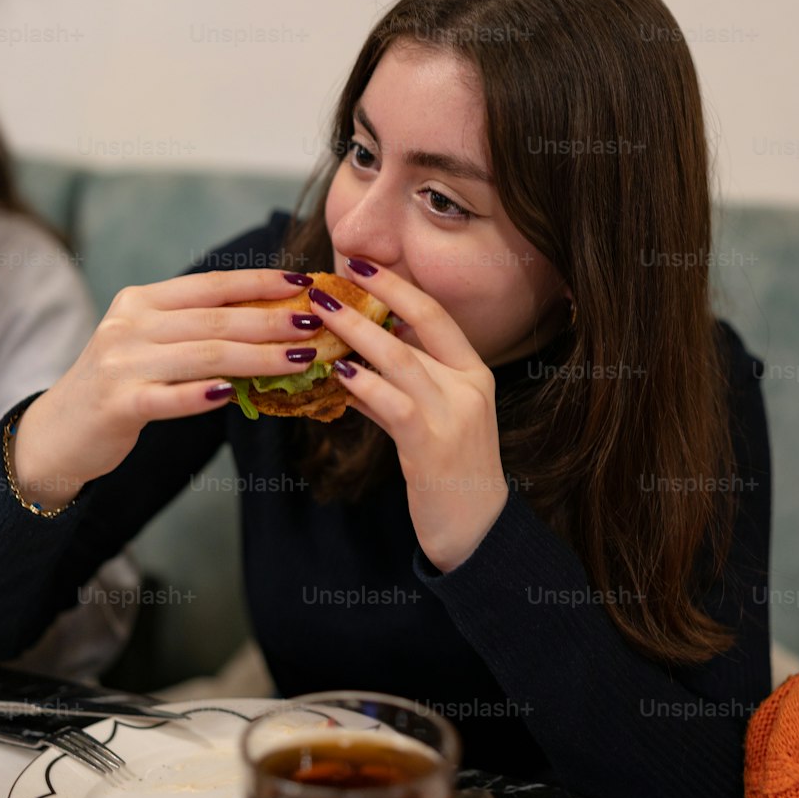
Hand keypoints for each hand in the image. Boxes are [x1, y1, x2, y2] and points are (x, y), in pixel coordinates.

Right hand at [13, 269, 323, 507]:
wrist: (57, 432)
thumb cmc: (119, 385)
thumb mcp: (150, 345)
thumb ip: (196, 332)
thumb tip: (271, 325)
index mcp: (140, 301)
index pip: (210, 285)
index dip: (258, 282)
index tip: (302, 281)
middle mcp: (129, 325)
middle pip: (215, 320)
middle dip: (272, 320)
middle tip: (316, 322)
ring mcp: (121, 364)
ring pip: (204, 356)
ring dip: (259, 357)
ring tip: (301, 359)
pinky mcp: (118, 404)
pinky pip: (170, 397)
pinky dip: (203, 394)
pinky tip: (235, 394)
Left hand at [310, 261, 508, 571]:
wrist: (476, 531)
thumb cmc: (449, 475)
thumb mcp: (426, 423)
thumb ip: (392, 392)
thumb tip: (347, 365)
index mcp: (473, 373)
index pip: (435, 315)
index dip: (398, 286)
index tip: (361, 266)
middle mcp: (470, 386)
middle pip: (421, 323)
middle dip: (374, 296)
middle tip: (329, 280)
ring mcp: (455, 415)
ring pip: (403, 358)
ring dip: (358, 332)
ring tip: (322, 315)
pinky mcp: (433, 447)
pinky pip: (394, 404)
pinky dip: (364, 384)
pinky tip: (337, 372)